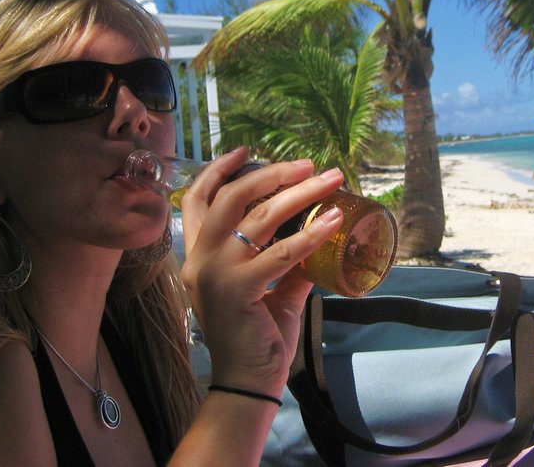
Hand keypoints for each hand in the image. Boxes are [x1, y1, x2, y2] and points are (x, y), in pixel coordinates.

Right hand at [177, 148, 344, 396]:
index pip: (197, 200)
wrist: (247, 383)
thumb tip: (316, 235)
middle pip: (231, 198)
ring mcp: (216, 273)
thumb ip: (286, 261)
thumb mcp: (268, 288)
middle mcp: (200, 260)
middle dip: (271, 174)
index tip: (245, 150)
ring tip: (329, 179)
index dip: (218, 171)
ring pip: (259, 217)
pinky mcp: (238, 290)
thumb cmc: (256, 336)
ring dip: (299, 193)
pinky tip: (336, 219)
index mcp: (198, 256)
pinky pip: (282, 252)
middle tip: (307, 164)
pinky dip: (312, 232)